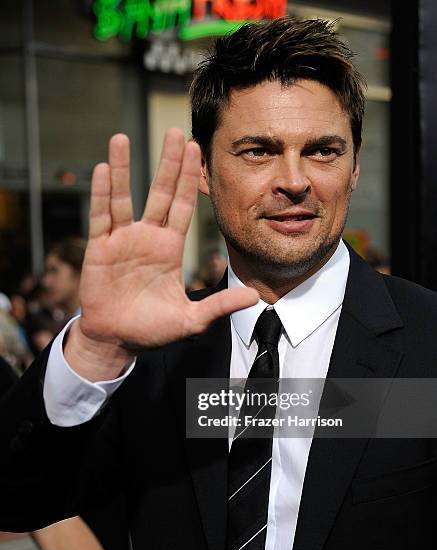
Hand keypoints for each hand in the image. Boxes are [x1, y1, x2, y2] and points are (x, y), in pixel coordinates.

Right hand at [74, 130, 256, 357]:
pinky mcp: (99, 249)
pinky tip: (103, 169)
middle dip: (168, 164)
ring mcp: (122, 240)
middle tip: (175, 132)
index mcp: (169, 248)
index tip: (196, 151)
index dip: (190, 180)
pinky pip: (100, 217)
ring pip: (123, 197)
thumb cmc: (152, 329)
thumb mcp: (191, 320)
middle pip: (159, 193)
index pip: (183, 207)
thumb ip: (219, 305)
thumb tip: (255, 297)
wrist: (118, 340)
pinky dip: (100, 194)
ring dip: (123, 168)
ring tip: (122, 137)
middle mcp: (147, 237)